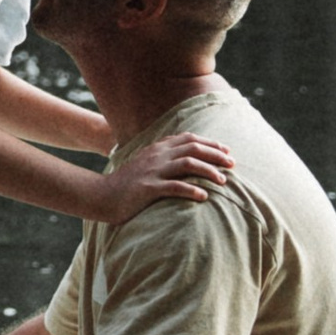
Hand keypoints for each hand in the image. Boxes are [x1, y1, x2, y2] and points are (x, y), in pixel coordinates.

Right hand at [88, 133, 234, 222]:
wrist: (102, 196)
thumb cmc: (127, 184)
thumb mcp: (146, 164)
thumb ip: (164, 158)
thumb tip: (186, 158)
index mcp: (157, 148)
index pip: (189, 138)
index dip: (210, 143)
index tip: (227, 151)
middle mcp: (156, 155)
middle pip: (193, 148)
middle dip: (216, 155)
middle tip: (233, 164)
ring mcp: (152, 171)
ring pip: (187, 164)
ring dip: (209, 171)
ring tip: (223, 181)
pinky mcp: (148, 188)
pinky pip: (174, 187)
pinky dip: (192, 190)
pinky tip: (204, 196)